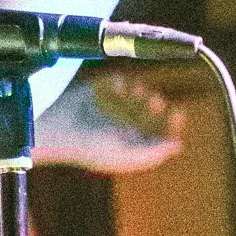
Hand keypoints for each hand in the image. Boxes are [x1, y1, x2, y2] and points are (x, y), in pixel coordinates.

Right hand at [34, 70, 185, 175]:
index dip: (171, 124)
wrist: (57, 127)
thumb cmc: (89, 146)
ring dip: (141, 91)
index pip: (158, 134)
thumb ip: (152, 152)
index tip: (177, 113)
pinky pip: (120, 81)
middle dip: (156, 105)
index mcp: (130, 145)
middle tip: (155, 102)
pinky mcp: (100, 91)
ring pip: (138, 95)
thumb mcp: (125, 154)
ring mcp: (112, 107)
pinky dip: (122, 82)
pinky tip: (117, 86)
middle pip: (151, 113)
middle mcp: (123, 126)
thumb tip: (177, 145)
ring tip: (137, 92)